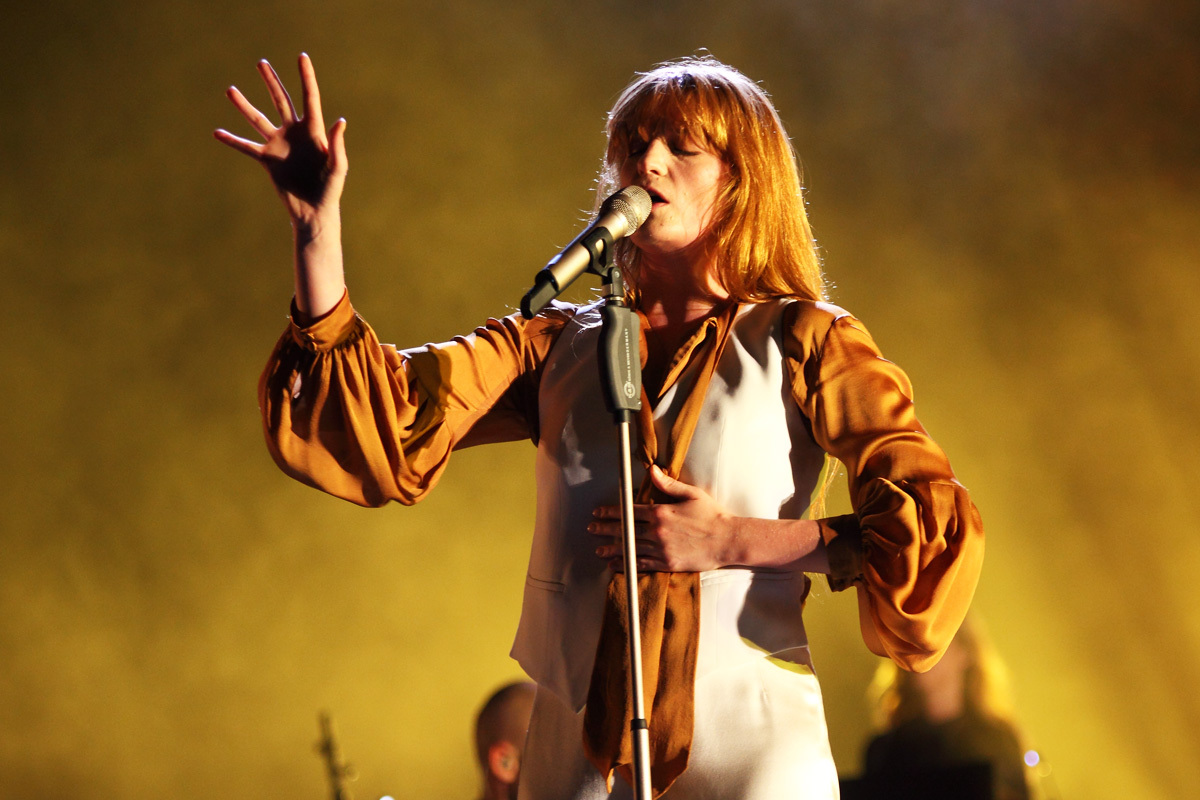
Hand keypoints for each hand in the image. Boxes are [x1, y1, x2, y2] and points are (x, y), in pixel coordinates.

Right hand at [214, 53, 346, 227]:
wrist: (314, 211)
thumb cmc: (330, 189)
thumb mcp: (337, 167)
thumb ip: (337, 144)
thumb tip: (339, 121)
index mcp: (314, 131)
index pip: (309, 98)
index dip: (307, 77)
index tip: (302, 56)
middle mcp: (295, 133)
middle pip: (281, 101)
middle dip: (272, 82)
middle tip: (261, 63)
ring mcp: (280, 145)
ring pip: (259, 120)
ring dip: (244, 106)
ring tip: (230, 90)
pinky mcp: (268, 160)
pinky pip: (247, 147)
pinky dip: (232, 141)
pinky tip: (217, 132)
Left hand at [589, 465, 734, 571]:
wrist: (727, 540)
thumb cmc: (712, 515)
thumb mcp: (691, 494)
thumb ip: (668, 484)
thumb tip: (651, 470)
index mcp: (662, 513)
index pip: (629, 512)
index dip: (610, 512)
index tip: (598, 512)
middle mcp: (658, 532)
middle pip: (625, 531)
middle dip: (605, 529)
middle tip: (591, 529)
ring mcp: (662, 550)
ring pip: (630, 549)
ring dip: (612, 550)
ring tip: (598, 551)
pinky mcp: (667, 564)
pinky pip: (641, 565)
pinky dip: (627, 565)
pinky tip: (616, 565)